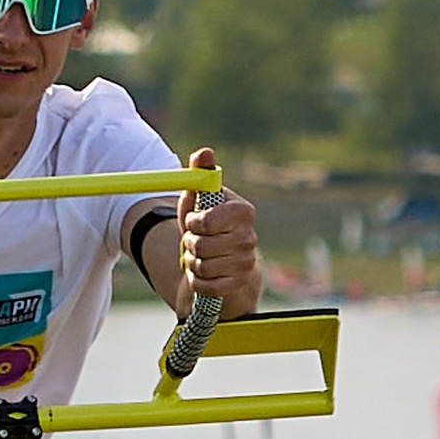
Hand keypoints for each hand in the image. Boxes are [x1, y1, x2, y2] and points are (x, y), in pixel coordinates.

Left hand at [179, 151, 257, 308]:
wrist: (221, 260)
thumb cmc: (208, 225)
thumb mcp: (199, 198)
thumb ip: (200, 173)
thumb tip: (205, 152)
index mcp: (243, 211)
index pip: (208, 221)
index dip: (194, 222)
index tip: (194, 221)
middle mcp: (249, 237)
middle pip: (201, 245)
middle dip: (189, 244)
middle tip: (193, 240)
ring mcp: (246, 262)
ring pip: (201, 266)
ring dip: (191, 262)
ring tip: (198, 256)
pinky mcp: (239, 283)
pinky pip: (205, 285)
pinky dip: (196, 281)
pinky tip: (203, 273)